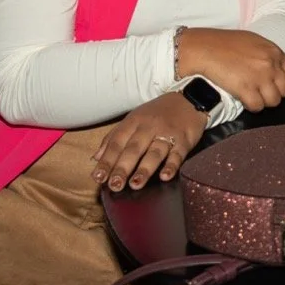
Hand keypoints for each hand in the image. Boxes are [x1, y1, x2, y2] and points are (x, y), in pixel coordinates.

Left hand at [91, 92, 205, 191]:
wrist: (188, 99)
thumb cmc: (157, 113)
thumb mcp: (133, 119)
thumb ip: (114, 137)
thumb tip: (96, 158)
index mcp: (133, 122)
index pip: (116, 143)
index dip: (107, 161)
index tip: (98, 177)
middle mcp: (149, 128)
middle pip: (133, 149)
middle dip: (122, 168)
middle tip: (114, 185)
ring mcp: (167, 134)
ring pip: (154, 153)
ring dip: (144, 169)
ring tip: (135, 185)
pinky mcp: (184, 140)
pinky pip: (177, 154)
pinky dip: (171, 165)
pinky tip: (165, 176)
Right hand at [176, 28, 284, 110]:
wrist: (204, 48)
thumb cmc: (223, 43)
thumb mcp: (252, 41)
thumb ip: (266, 54)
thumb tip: (272, 66)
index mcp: (273, 51)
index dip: (281, 81)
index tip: (272, 84)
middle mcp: (270, 64)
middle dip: (274, 93)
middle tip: (261, 93)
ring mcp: (260, 78)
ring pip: (274, 101)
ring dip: (263, 101)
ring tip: (252, 97)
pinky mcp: (247, 90)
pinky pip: (258, 106)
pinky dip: (251, 106)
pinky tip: (243, 99)